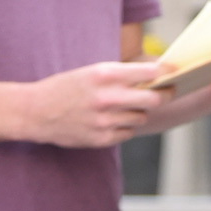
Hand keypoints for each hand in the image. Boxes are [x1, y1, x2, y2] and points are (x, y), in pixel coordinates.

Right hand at [15, 59, 171, 147]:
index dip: (165, 73)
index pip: (147, 72)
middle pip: (153, 99)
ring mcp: (105, 120)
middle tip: (167, 92)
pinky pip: (128, 133)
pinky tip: (111, 120)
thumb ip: (118, 75)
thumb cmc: (65, 87)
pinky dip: (125, 126)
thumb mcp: (90, 72)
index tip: (174, 72)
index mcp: (103, 74)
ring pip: (141, 117)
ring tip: (124, 106)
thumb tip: (153, 78)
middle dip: (164, 95)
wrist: (36, 111)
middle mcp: (106, 97)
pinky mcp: (102, 138)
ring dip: (139, 112)